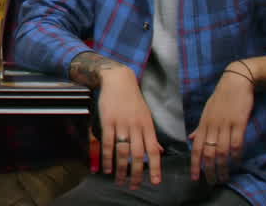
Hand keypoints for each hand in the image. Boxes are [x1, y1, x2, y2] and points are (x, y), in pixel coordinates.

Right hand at [97, 65, 162, 188]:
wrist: (118, 81)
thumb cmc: (133, 100)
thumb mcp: (146, 116)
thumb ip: (151, 135)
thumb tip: (159, 151)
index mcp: (148, 126)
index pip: (154, 150)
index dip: (156, 167)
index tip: (155, 182)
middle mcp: (136, 126)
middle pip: (138, 154)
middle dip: (137, 173)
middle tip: (134, 186)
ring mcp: (121, 124)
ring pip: (123, 151)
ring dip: (121, 168)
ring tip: (120, 180)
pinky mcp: (108, 121)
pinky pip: (107, 142)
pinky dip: (106, 157)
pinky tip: (106, 167)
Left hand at [189, 67, 254, 184]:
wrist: (234, 82)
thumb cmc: (220, 99)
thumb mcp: (206, 113)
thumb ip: (199, 128)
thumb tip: (190, 139)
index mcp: (203, 124)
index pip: (196, 147)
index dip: (195, 163)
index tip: (195, 177)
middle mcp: (211, 126)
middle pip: (208, 152)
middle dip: (209, 169)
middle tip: (211, 182)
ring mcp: (224, 124)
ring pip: (221, 150)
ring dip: (222, 166)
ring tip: (224, 177)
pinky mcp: (238, 122)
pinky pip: (236, 142)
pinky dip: (236, 154)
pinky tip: (236, 162)